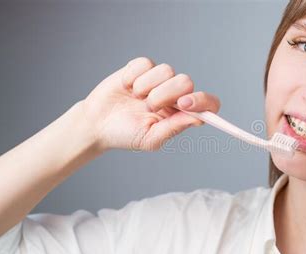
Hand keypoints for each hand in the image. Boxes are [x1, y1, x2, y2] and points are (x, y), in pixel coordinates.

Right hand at [82, 57, 220, 151]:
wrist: (97, 123)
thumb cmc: (125, 134)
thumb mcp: (150, 138)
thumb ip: (174, 128)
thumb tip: (198, 118)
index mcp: (182, 113)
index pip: (208, 103)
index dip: (202, 101)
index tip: (184, 103)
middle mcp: (175, 94)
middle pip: (186, 81)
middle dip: (166, 94)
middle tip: (149, 106)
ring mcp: (158, 79)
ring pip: (166, 70)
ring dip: (147, 87)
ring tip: (136, 99)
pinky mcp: (141, 67)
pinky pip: (145, 63)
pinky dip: (133, 77)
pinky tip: (126, 88)